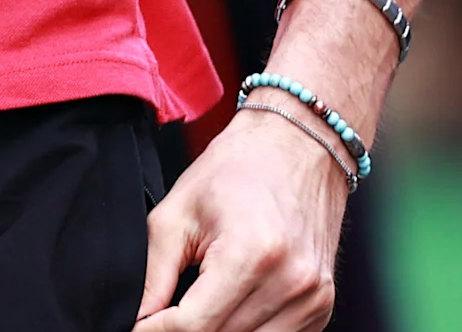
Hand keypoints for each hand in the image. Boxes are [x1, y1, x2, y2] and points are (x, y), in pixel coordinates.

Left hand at [136, 106, 349, 328]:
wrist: (296, 148)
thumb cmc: (235, 171)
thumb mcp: (177, 213)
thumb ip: (154, 273)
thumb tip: (138, 320)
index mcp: (251, 255)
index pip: (195, 325)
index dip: (157, 331)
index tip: (138, 327)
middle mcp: (291, 283)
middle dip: (182, 331)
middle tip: (160, 316)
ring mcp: (313, 299)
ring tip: (194, 304)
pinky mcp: (322, 308)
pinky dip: (246, 331)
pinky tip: (228, 306)